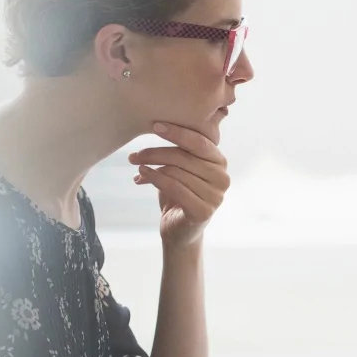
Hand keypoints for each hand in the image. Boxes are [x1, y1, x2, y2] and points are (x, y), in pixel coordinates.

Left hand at [129, 121, 229, 249]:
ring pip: (176, 172)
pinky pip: (174, 188)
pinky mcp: (204, 211)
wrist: (179, 231)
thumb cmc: (178, 194)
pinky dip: (154, 179)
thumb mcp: (180, 168)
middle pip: (184, 157)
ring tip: (136, 166)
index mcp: (220, 161)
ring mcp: (216, 196)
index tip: (154, 126)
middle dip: (156, 153)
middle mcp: (223, 178)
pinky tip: (141, 175)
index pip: (199, 141)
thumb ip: (179, 150)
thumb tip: (157, 125)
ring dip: (151, 167)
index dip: (177, 132)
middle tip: (134, 154)